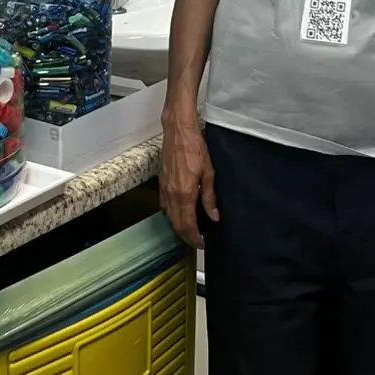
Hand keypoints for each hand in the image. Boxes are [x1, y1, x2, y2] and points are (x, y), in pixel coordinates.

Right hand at [159, 107, 218, 248]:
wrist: (179, 131)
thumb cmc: (194, 146)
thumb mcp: (209, 173)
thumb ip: (210, 197)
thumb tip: (213, 216)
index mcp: (185, 193)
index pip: (188, 224)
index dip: (194, 237)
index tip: (201, 244)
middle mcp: (172, 194)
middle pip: (176, 224)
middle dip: (186, 236)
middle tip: (196, 241)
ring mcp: (164, 189)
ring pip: (169, 216)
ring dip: (178, 227)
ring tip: (189, 232)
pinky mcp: (161, 183)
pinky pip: (164, 205)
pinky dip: (171, 215)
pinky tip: (178, 214)